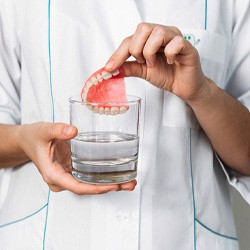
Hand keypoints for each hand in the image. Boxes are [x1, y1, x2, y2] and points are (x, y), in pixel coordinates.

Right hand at [18, 122, 136, 193]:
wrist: (28, 141)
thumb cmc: (34, 138)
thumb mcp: (44, 131)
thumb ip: (57, 130)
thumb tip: (73, 131)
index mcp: (53, 174)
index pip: (77, 186)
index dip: (96, 188)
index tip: (112, 186)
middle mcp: (62, 179)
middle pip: (88, 188)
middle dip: (109, 188)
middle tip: (129, 184)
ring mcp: (68, 175)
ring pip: (90, 184)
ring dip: (110, 183)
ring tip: (129, 180)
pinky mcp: (72, 169)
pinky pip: (89, 176)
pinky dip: (103, 176)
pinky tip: (117, 173)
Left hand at [105, 22, 208, 101]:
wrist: (184, 87)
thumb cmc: (167, 75)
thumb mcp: (143, 72)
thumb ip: (129, 68)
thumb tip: (111, 69)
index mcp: (150, 39)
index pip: (130, 39)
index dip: (118, 53)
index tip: (109, 68)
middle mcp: (162, 34)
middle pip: (142, 28)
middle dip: (137, 49)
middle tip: (143, 62)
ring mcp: (175, 38)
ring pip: (158, 32)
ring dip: (151, 52)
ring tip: (154, 63)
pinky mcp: (187, 46)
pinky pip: (176, 42)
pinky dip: (169, 54)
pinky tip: (170, 61)